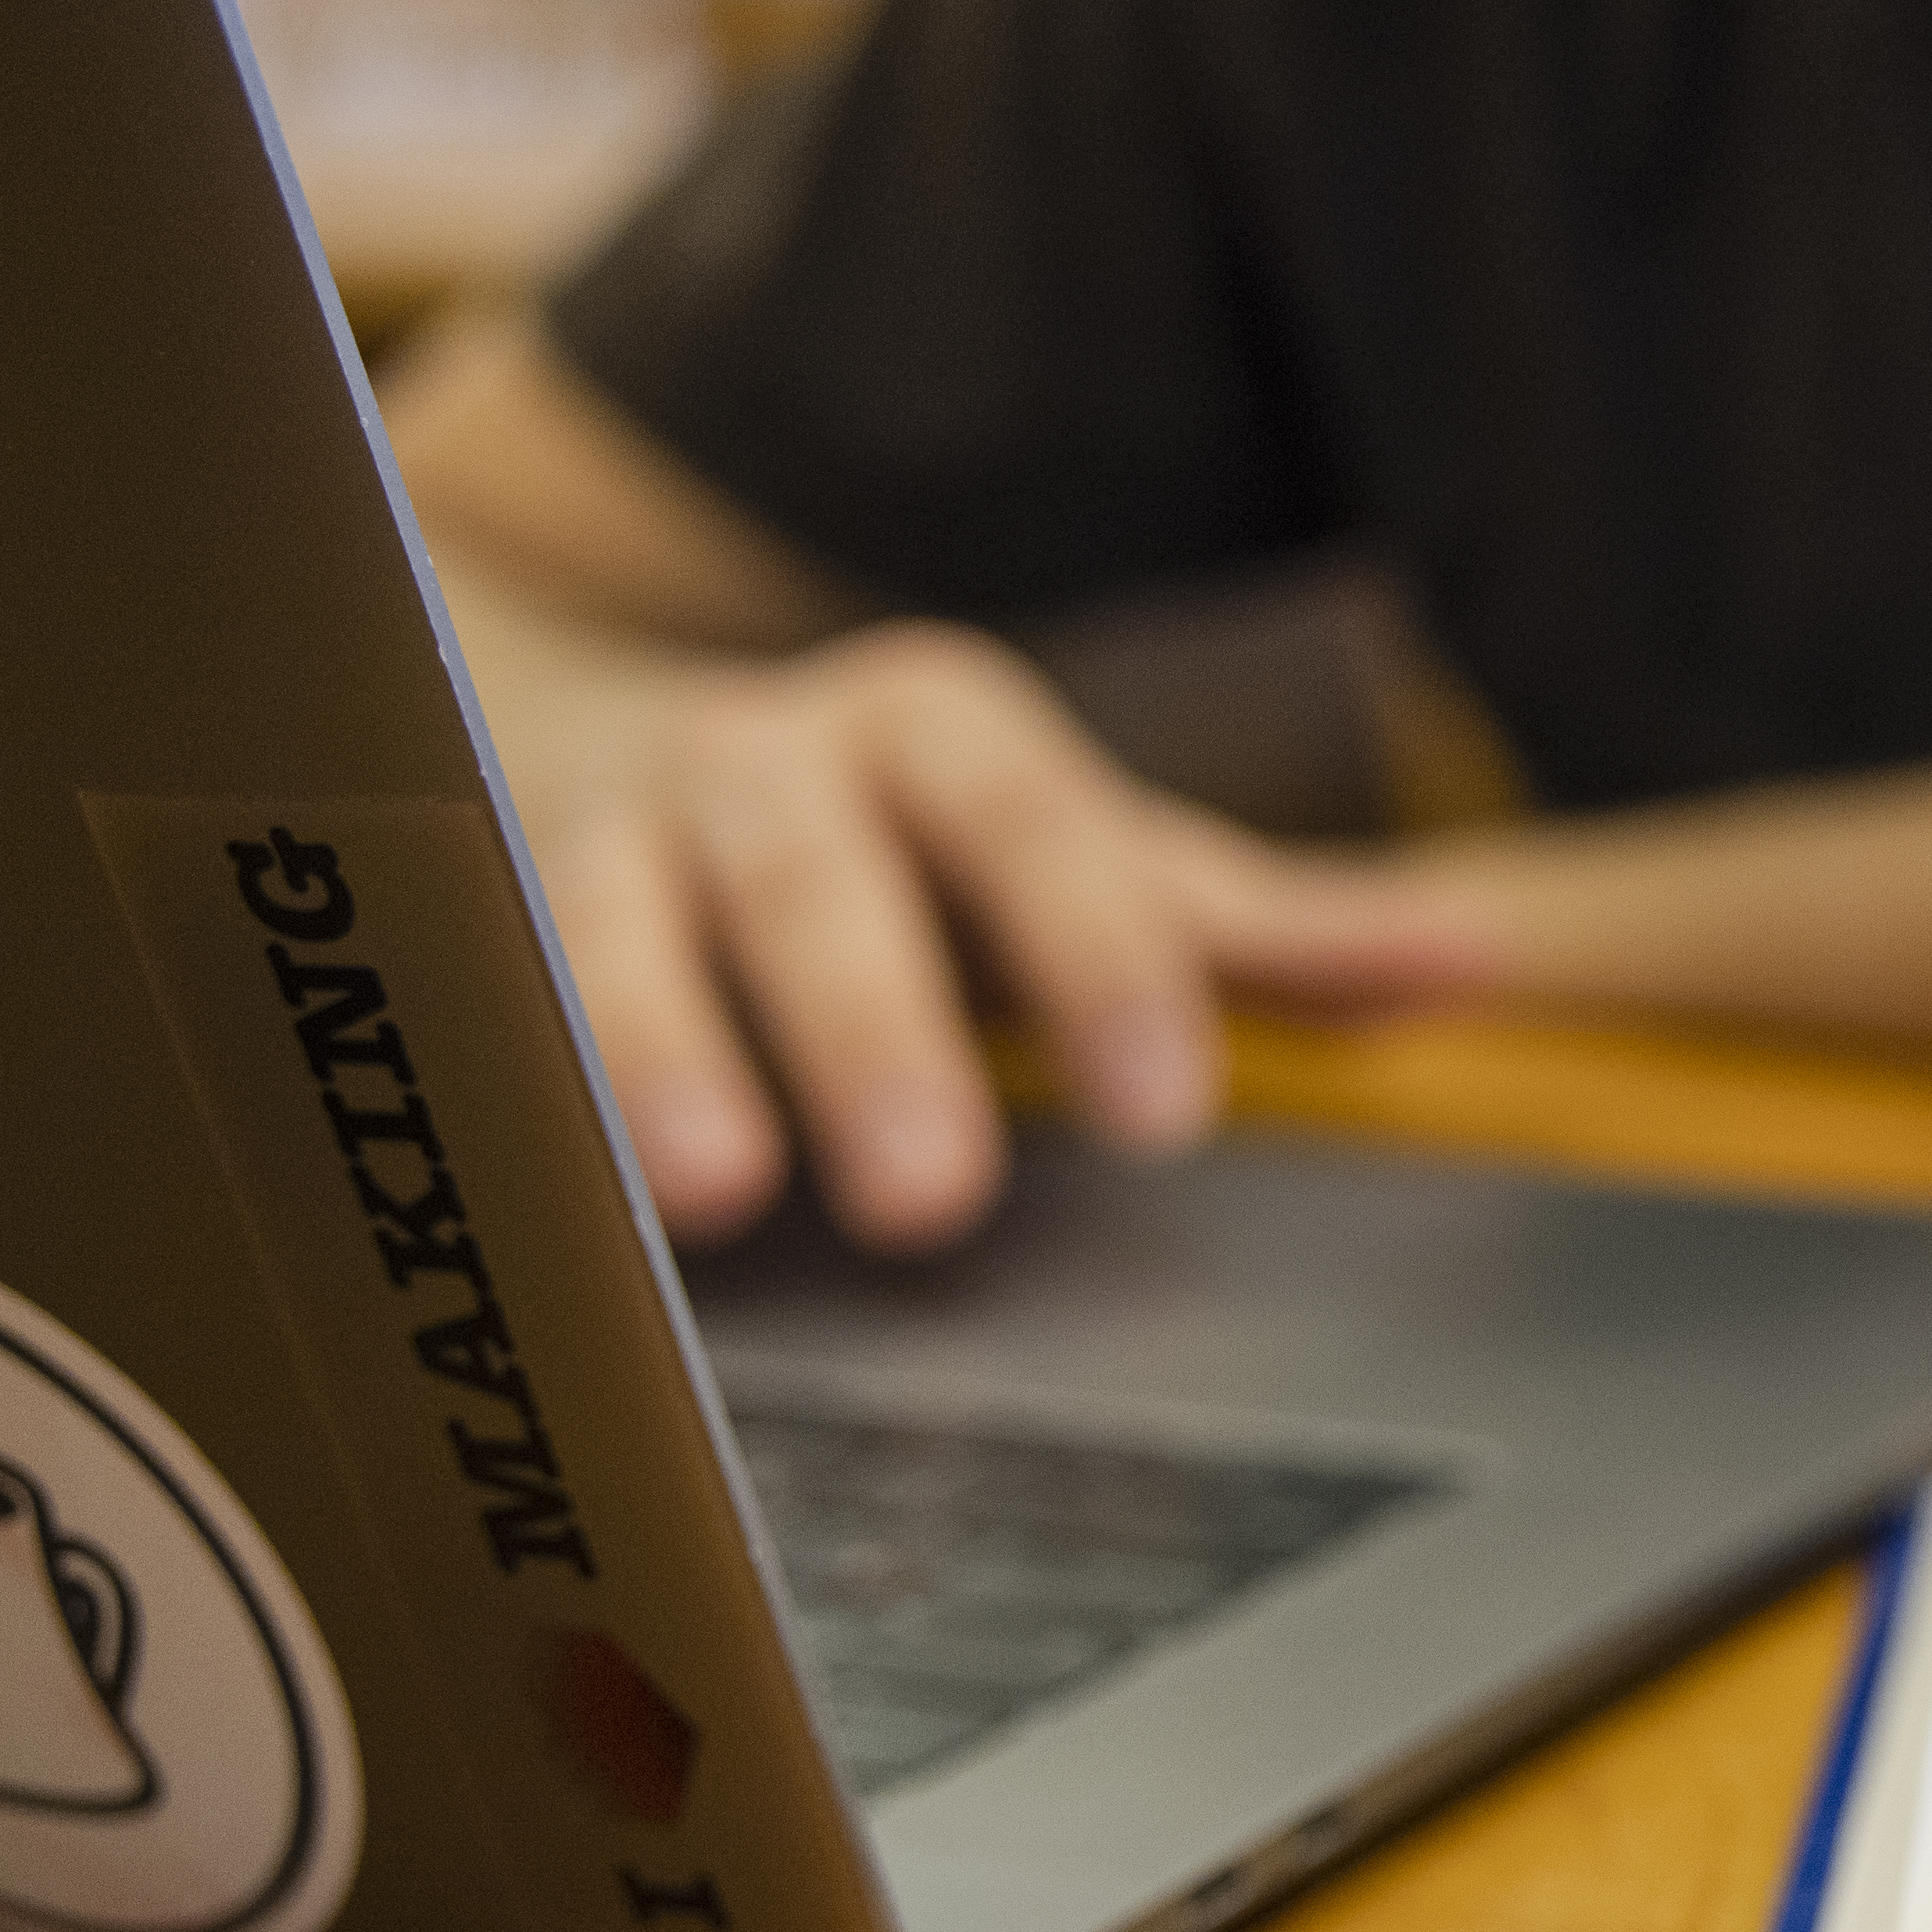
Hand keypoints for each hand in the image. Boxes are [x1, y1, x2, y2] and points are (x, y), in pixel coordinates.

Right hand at [533, 620, 1504, 1250]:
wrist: (610, 740)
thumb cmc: (906, 844)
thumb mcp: (1081, 865)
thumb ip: (1258, 927)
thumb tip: (1473, 958)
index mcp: (934, 729)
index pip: (1036, 822)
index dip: (1100, 955)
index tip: (1162, 1117)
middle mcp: (758, 758)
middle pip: (819, 873)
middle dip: (876, 1030)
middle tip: (934, 1201)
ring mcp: (588, 829)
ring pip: (611, 919)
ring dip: (661, 1050)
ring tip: (712, 1201)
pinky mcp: (457, 914)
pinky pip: (466, 985)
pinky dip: (496, 1075)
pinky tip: (517, 1183)